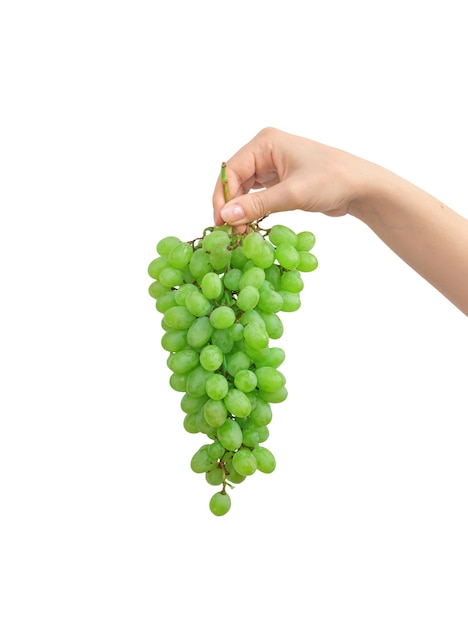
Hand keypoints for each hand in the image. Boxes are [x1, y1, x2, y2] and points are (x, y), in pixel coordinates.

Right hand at [212, 127, 369, 225]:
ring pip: (244, 189)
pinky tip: (250, 225)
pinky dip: (252, 210)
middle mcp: (265, 150)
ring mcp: (272, 165)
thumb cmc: (332, 181)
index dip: (224, 197)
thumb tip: (226, 215)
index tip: (222, 222)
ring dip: (240, 209)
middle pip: (235, 179)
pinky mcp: (280, 180)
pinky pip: (257, 195)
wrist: (361, 187)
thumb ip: (257, 205)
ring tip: (239, 232)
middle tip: (229, 231)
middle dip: (231, 205)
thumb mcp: (292, 194)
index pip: (231, 170)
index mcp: (265, 142)